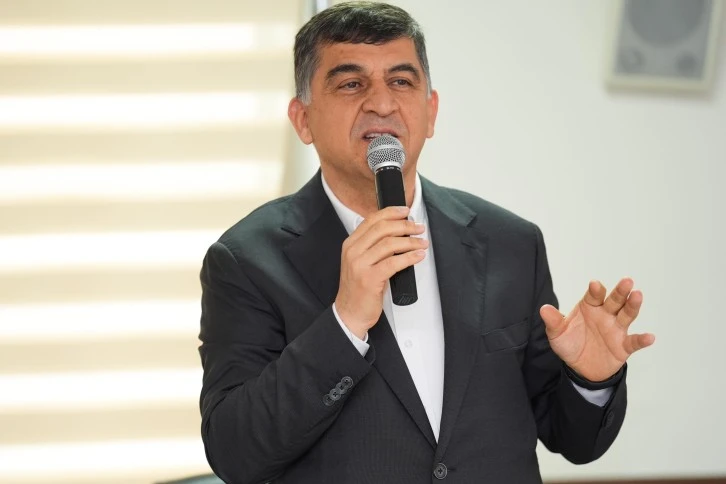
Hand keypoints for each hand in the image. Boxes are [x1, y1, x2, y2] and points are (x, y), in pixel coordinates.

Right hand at [335, 206, 427, 338]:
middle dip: (405, 225)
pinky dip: (409, 257)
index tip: (406, 211)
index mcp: (350, 244)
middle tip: (419, 228)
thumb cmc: (358, 288)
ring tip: (422, 243)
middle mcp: (353, 251)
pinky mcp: (370, 279)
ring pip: (390, 244)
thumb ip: (372, 246)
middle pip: (383, 228)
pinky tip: (418, 257)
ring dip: (411, 242)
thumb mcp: (360, 262)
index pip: (372, 220)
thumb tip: (396, 231)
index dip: (391, 213)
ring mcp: (360, 265)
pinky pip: (394, 262)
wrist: (349, 313)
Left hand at [539, 278, 654, 381]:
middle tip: (627, 281)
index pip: (594, 296)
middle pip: (614, 301)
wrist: (580, 368)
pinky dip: (642, 340)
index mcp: (590, 307)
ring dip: (632, 306)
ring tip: (638, 295)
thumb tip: (543, 309)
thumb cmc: (570, 344)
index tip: (595, 285)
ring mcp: (616, 329)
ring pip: (627, 315)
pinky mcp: (623, 346)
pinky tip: (650, 337)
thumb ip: (553, 321)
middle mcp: (605, 315)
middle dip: (620, 291)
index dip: (595, 290)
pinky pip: (634, 342)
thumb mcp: (557, 334)